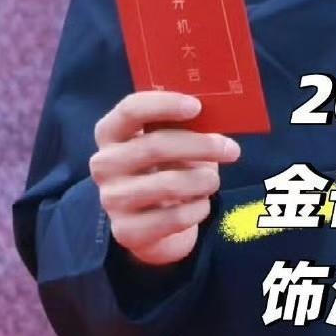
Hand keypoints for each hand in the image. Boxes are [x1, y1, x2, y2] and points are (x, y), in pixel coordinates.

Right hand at [90, 91, 240, 266]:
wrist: (154, 223)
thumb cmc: (167, 169)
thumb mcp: (173, 142)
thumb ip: (185, 125)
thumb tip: (217, 114)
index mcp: (111, 132)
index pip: (131, 109)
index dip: (164, 104)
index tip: (197, 106)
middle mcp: (104, 164)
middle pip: (155, 146)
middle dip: (201, 146)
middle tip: (231, 150)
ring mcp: (112, 199)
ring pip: (168, 184)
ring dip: (203, 180)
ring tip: (213, 181)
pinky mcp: (126, 231)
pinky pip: (174, 217)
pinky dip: (198, 209)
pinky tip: (200, 204)